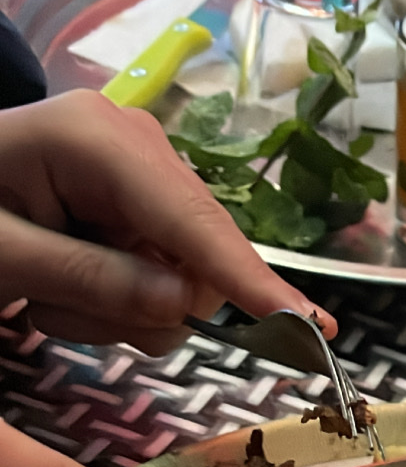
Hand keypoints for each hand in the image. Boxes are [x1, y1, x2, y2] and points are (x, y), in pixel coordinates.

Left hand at [0, 89, 336, 350]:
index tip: (313, 327)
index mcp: (101, 139)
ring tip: (47, 295)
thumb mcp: (5, 258)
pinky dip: (116, 300)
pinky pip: (164, 275)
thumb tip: (184, 304)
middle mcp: (138, 145)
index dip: (251, 280)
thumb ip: (93, 281)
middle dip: (143, 305)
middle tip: (56, 310)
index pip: (193, 222)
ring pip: (182, 278)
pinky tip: (64, 285)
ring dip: (119, 310)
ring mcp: (143, 174)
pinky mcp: (141, 202)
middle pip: (198, 255)